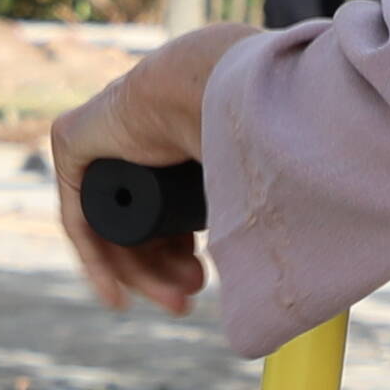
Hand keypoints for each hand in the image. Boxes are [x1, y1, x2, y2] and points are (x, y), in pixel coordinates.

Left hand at [51, 24, 255, 317]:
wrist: (208, 88)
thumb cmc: (247, 120)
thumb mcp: (254, 179)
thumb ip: (278, 202)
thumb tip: (317, 258)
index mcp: (174, 142)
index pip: (167, 213)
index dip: (182, 256)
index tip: (203, 286)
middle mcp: (135, 142)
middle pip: (140, 225)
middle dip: (165, 271)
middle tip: (188, 300)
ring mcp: (100, 140)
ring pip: (112, 228)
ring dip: (139, 275)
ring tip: (175, 301)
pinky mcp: (72, 141)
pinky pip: (79, 216)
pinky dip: (95, 259)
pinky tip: (117, 297)